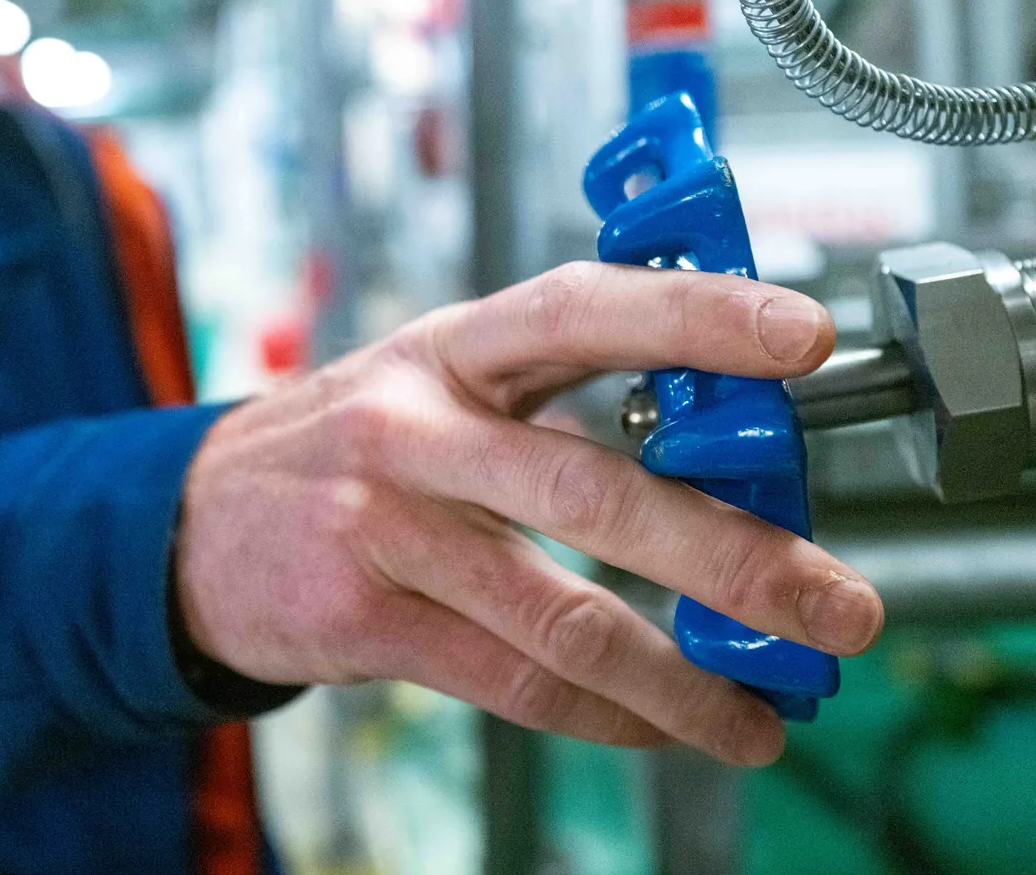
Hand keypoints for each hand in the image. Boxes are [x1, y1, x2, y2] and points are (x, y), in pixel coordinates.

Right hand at [174, 262, 882, 766]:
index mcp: (451, 347)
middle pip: (593, 487)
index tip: (806, 338)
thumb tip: (725, 445)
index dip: (695, 316)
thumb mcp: (437, 379)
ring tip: (768, 713)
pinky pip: (511, 681)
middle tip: (840, 604)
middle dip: (736, 555)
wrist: (195, 523)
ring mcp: (384, 527)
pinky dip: (608, 714)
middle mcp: (415, 428)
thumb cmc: (352, 442)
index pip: (582, 310)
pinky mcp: (365, 621)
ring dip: (684, 676)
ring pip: (561, 614)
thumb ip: (557, 392)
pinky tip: (666, 725)